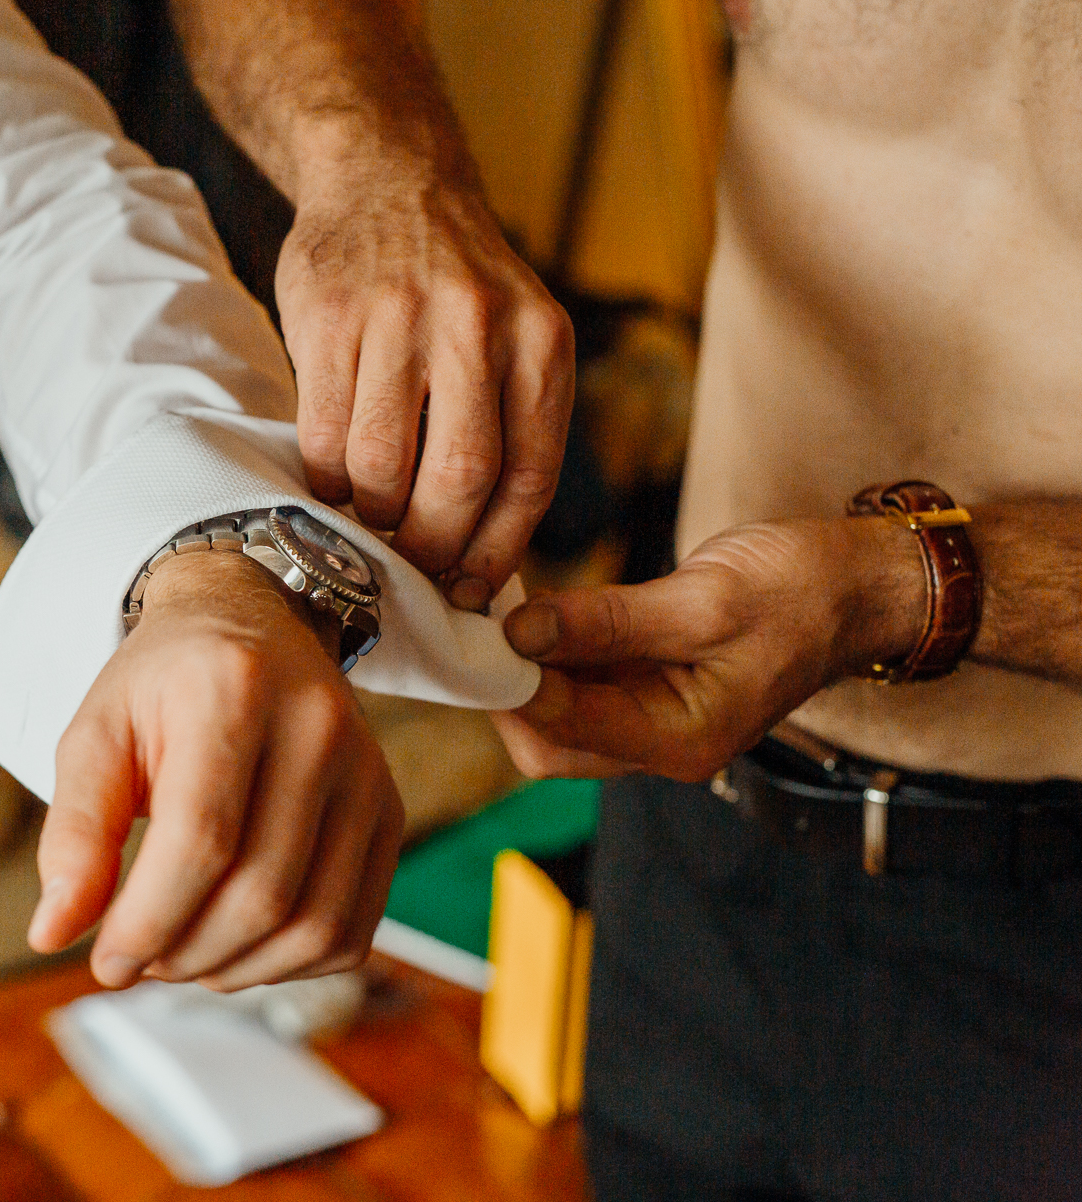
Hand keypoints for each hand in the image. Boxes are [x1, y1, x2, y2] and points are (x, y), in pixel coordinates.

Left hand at [27, 549, 403, 991]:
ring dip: (235, 970)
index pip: (203, 839)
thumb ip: (76, 830)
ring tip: (178, 956)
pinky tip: (234, 947)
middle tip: (135, 959)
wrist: (249, 624)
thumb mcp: (97, 732)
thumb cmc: (164, 684)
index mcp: (234, 689)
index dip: (149, 921)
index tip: (103, 961)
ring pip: (313, 925)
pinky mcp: (387, 812)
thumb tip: (53, 933)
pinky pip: (349, 928)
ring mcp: (366, 772)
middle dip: (185, 953)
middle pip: (262, 893)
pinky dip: (287, 965)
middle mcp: (317, 726)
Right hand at [278, 164, 574, 608]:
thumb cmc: (453, 286)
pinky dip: (328, 476)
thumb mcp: (515, 335)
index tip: (471, 588)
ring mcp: (400, 316)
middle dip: (431, 542)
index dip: (498, 549)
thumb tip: (487, 554)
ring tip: (370, 516)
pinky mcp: (331, 315)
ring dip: (372, 512)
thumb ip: (510, 422)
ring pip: (383, 463)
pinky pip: (325, 430)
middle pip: (459, 476)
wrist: (388, 180)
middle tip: (412, 562)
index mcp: (540, 340)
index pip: (530, 474)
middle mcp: (478, 324)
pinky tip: (335, 478)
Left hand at [490, 517, 925, 780]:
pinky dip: (549, 651)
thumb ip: (607, 622)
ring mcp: (652, 718)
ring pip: (556, 713)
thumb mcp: (705, 600)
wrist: (860, 585)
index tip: (469, 631)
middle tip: (471, 618)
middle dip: (502, 687)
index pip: (558, 733)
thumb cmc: (802, 591)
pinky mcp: (648, 686)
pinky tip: (527, 607)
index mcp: (681, 740)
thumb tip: (517, 633)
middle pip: (545, 742)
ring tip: (490, 606)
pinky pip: (581, 683)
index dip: (505, 686)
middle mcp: (661, 744)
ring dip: (521, 667)